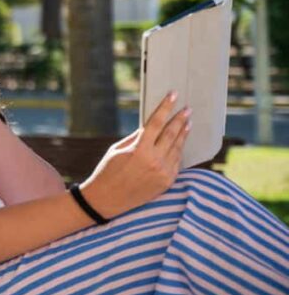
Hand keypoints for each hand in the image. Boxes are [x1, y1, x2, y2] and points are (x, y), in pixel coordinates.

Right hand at [79, 92, 191, 218]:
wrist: (106, 199)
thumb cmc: (107, 171)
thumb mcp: (117, 149)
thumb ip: (136, 137)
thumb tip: (150, 125)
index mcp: (139, 149)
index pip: (156, 123)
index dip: (165, 107)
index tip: (173, 95)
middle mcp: (154, 160)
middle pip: (172, 134)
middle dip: (180, 119)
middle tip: (187, 109)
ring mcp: (163, 173)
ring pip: (177, 148)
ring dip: (183, 134)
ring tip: (187, 124)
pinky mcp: (167, 182)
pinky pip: (176, 162)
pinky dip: (178, 151)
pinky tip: (180, 144)